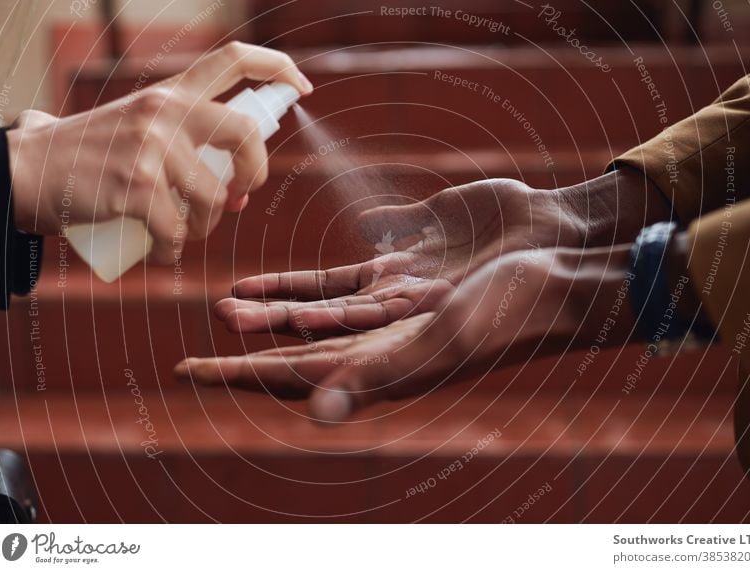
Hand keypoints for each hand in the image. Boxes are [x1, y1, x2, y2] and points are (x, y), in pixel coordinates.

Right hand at [7, 42, 312, 263]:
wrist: (26, 172)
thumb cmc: (92, 158)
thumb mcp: (141, 132)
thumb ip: (188, 149)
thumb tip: (237, 193)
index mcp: (170, 93)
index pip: (234, 59)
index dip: (278, 68)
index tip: (303, 87)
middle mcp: (165, 110)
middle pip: (244, 132)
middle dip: (257, 170)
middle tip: (242, 194)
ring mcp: (151, 147)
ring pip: (213, 198)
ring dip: (205, 226)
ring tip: (182, 231)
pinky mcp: (136, 185)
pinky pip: (179, 230)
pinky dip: (174, 250)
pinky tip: (161, 249)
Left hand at [177, 244, 638, 421]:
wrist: (559, 278)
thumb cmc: (509, 315)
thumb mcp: (443, 343)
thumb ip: (379, 374)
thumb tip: (315, 412)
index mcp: (382, 366)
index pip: (293, 373)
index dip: (239, 373)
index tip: (190, 370)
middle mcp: (381, 344)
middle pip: (294, 350)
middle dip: (244, 350)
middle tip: (195, 351)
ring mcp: (392, 310)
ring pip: (313, 315)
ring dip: (269, 315)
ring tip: (227, 306)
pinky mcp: (407, 276)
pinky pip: (346, 282)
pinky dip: (310, 283)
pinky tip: (290, 283)